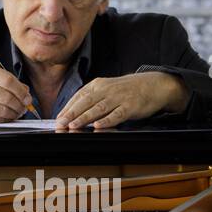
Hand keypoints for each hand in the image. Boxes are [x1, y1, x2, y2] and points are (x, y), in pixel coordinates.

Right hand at [0, 63, 30, 122]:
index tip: (27, 96)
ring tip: (17, 112)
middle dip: (20, 104)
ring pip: (2, 109)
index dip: (21, 91)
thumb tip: (25, 90)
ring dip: (14, 113)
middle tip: (24, 106)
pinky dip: (5, 119)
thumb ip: (3, 80)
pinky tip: (7, 117)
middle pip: (7, 96)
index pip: (8, 80)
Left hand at [55, 72, 188, 130]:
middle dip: (72, 113)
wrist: (153, 84)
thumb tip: (73, 114)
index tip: (58, 119)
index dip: (68, 108)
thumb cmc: (127, 90)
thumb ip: (92, 99)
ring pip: (98, 108)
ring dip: (85, 117)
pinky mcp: (130, 106)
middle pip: (86, 102)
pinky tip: (98, 126)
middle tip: (61, 123)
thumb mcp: (107, 89)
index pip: (79, 96)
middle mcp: (107, 90)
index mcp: (98, 85)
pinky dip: (107, 120)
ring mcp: (119, 98)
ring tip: (74, 125)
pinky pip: (117, 114)